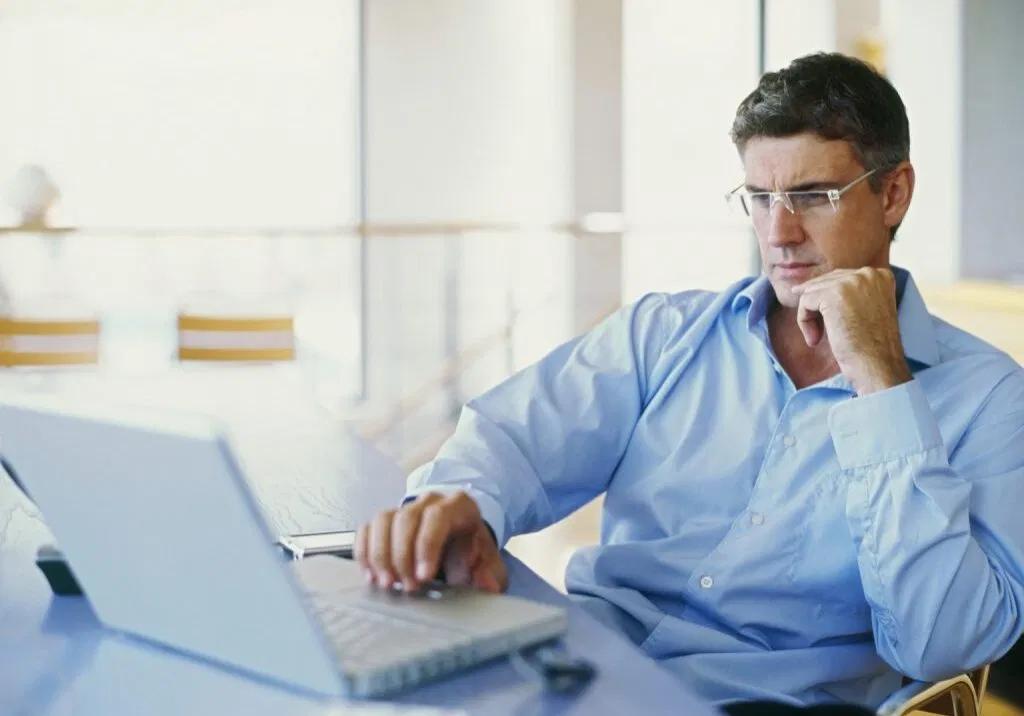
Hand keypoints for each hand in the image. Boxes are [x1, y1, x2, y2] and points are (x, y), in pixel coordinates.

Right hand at [355, 492, 507, 593]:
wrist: (463, 543)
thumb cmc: (474, 553)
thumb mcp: (490, 565)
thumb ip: (491, 575)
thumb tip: (487, 585)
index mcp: (460, 507)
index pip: (438, 517)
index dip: (426, 546)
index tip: (424, 577)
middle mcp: (430, 501)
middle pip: (406, 518)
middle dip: (402, 556)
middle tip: (406, 587)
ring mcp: (406, 508)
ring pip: (383, 520)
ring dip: (380, 554)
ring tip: (386, 583)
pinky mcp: (388, 521)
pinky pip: (368, 527)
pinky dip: (365, 551)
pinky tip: (371, 574)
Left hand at [791, 267, 911, 394]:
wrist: (877, 365)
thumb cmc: (870, 347)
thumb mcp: (865, 311)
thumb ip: (849, 295)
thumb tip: (807, 287)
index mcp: (881, 275)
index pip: (840, 278)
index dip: (826, 299)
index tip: (826, 320)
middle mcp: (868, 273)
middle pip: (825, 282)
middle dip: (816, 307)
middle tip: (817, 333)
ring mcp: (851, 282)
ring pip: (812, 292)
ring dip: (809, 317)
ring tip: (816, 338)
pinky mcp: (833, 295)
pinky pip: (805, 302)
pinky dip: (804, 321)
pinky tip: (814, 340)